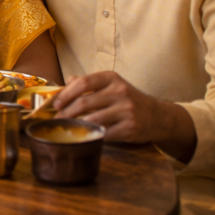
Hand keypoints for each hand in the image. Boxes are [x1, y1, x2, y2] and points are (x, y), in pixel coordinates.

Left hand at [54, 72, 182, 145]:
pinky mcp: (131, 127)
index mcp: (112, 79)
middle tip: (57, 120)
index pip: (83, 83)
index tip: (56, 104)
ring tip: (66, 128)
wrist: (158, 116)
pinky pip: (104, 133)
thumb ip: (89, 83)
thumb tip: (66, 81)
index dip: (66, 94)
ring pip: (92, 119)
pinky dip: (91, 135)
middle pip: (85, 102)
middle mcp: (120, 92)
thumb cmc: (127, 100)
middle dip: (66, 113)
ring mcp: (127, 110)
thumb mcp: (111, 86)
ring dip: (75, 125)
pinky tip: (84, 136)